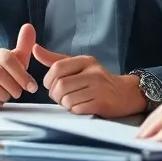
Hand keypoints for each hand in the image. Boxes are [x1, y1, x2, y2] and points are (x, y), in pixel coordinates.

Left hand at [32, 46, 146, 117]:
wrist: (126, 93)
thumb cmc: (98, 81)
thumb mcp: (79, 66)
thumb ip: (55, 60)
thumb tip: (35, 49)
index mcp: (86, 61)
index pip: (56, 68)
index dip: (49, 81)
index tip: (53, 86)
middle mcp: (93, 72)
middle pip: (60, 86)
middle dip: (56, 96)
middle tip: (62, 98)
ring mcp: (99, 88)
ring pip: (67, 99)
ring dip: (66, 105)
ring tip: (74, 102)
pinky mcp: (102, 103)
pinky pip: (77, 109)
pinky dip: (75, 111)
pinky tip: (82, 107)